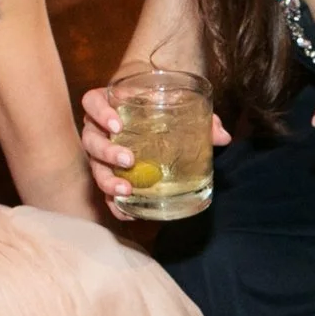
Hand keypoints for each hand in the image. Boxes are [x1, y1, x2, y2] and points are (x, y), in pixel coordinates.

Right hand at [80, 83, 231, 211]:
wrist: (150, 115)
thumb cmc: (160, 106)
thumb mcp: (178, 105)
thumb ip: (201, 117)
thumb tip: (223, 137)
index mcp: (110, 103)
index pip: (92, 102)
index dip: (100, 112)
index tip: (117, 125)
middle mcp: (99, 128)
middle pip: (90, 139)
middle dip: (106, 151)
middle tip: (128, 160)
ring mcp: (100, 153)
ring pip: (94, 167)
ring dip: (107, 181)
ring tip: (127, 190)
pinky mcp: (108, 174)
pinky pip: (104, 192)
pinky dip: (115, 204)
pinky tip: (129, 214)